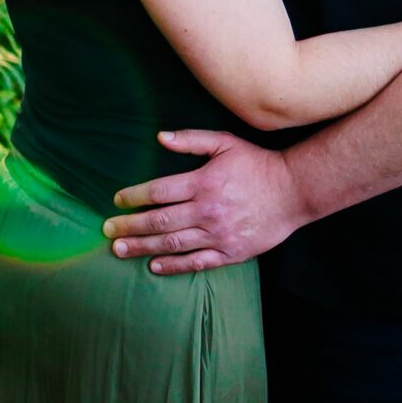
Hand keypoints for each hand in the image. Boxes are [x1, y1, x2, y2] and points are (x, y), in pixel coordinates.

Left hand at [102, 128, 305, 273]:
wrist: (294, 191)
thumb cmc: (257, 164)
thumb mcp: (225, 142)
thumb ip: (191, 140)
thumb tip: (160, 136)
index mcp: (203, 182)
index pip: (159, 191)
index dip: (134, 196)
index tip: (117, 201)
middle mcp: (207, 210)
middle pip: (159, 221)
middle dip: (129, 226)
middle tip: (107, 230)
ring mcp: (219, 234)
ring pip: (173, 244)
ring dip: (143, 248)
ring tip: (119, 250)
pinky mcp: (231, 252)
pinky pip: (197, 262)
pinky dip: (174, 266)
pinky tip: (154, 266)